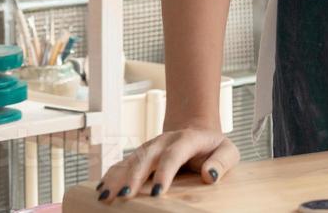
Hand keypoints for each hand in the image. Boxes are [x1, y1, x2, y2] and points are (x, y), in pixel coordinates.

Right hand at [93, 124, 236, 201]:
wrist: (197, 132)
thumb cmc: (213, 147)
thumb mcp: (227, 151)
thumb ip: (222, 161)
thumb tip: (209, 175)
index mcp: (187, 139)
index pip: (174, 154)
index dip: (165, 172)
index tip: (159, 193)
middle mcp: (164, 141)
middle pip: (146, 157)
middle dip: (134, 176)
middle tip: (124, 196)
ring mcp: (149, 147)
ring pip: (130, 160)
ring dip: (116, 177)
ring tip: (105, 196)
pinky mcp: (140, 156)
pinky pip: (121, 164)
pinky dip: (110, 176)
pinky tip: (100, 190)